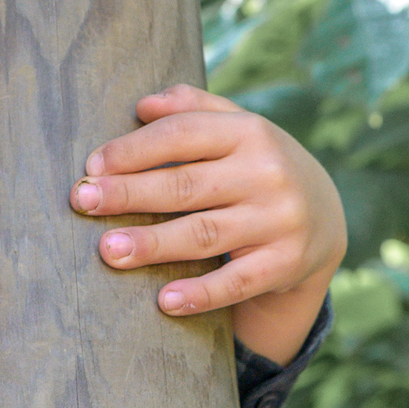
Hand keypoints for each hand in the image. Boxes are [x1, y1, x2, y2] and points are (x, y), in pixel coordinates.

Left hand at [70, 84, 346, 364]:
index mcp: (250, 132)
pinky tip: (165, 302)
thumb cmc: (256, 166)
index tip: (91, 166)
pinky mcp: (285, 264)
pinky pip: (238, 282)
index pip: (183, 135)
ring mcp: (279, 221)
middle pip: (185, 185)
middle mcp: (267, 174)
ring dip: (154, 243)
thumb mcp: (236, 128)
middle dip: (130, 193)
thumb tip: (143, 105)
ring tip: (109, 250)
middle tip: (83, 202)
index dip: (134, 149)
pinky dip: (201, 293)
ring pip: (204, 234)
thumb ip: (191, 109)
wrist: (325, 217)